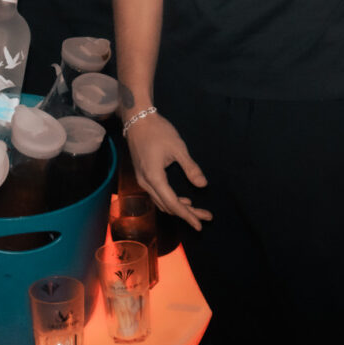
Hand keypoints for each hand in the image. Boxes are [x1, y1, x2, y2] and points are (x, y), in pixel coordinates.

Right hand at [122, 113, 212, 229]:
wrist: (137, 120)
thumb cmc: (158, 131)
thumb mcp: (178, 148)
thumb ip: (190, 168)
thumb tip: (203, 185)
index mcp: (154, 177)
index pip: (173, 203)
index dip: (188, 215)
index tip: (200, 224)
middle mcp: (146, 183)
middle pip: (167, 206)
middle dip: (187, 214)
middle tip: (206, 217)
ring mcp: (142, 181)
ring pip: (161, 202)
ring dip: (179, 208)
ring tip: (197, 211)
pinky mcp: (143, 176)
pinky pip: (157, 196)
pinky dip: (170, 201)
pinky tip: (183, 200)